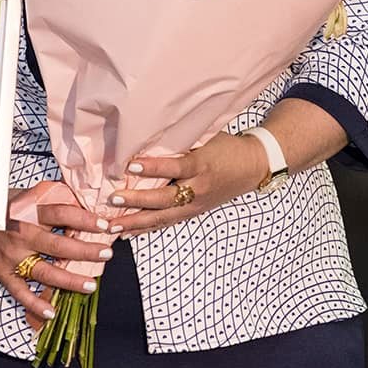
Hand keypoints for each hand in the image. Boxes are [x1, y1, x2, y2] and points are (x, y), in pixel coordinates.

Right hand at [0, 193, 117, 330]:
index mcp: (29, 213)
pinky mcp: (3, 272)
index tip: (104, 225)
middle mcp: (22, 235)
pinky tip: (51, 312)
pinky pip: (19, 291)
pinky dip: (34, 303)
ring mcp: (13, 256)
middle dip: (85, 251)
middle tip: (106, 253)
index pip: (61, 214)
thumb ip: (48, 197)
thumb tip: (79, 196)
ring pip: (44, 271)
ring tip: (90, 285)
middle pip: (58, 245)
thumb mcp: (23, 195)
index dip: (84, 220)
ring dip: (69, 280)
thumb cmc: (1, 207)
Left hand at [108, 132, 265, 238]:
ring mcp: (197, 204)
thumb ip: (181, 141)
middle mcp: (199, 188)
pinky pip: (168, 222)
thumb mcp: (206, 138)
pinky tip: (127, 232)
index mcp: (202, 165)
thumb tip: (148, 134)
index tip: (131, 165)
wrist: (254, 165)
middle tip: (113, 199)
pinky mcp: (195, 212)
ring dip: (137, 222)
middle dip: (138, 201)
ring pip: (164, 216)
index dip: (154, 168)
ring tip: (113, 226)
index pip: (176, 167)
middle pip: (166, 198)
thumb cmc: (226, 146)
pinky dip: (146, 228)